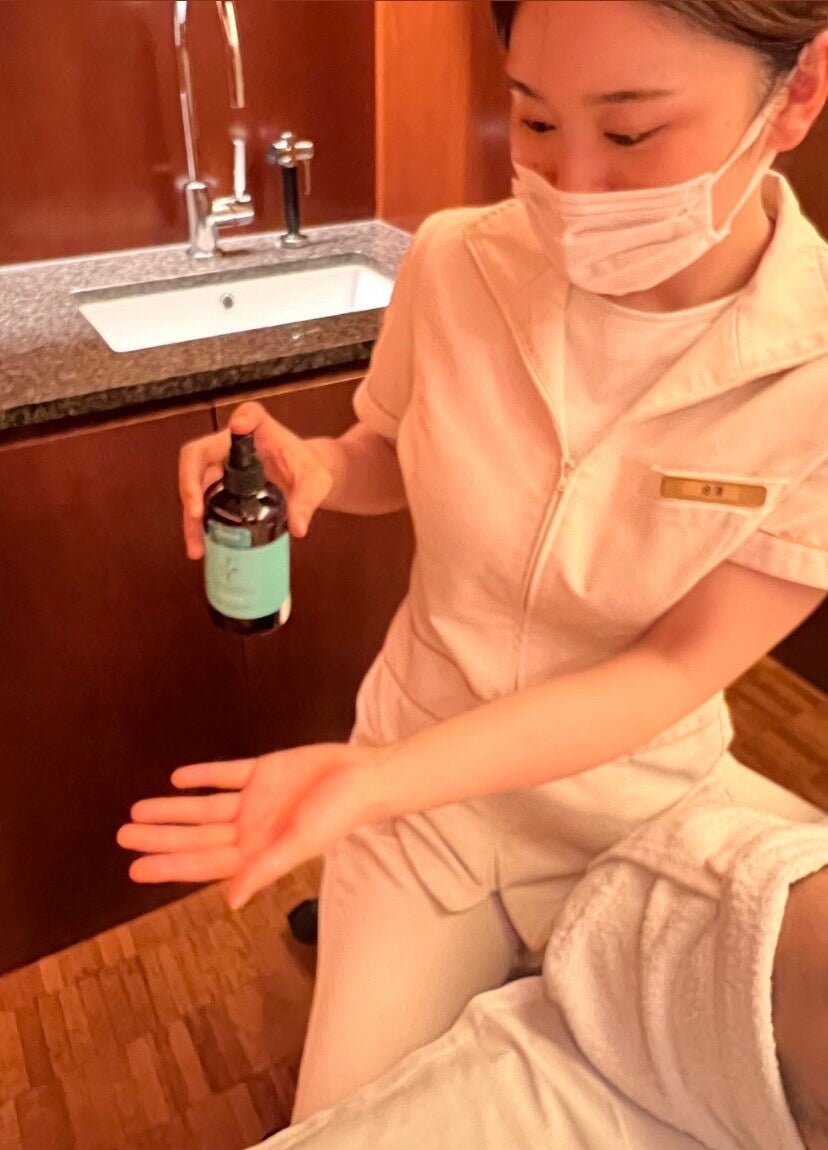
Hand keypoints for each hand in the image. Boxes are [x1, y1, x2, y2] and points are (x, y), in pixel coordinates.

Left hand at [116, 742, 386, 908]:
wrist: (365, 775)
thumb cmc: (340, 816)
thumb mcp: (299, 845)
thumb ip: (264, 870)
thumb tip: (230, 901)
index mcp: (257, 850)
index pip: (203, 863)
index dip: (169, 866)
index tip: (135, 870)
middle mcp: (251, 828)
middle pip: (196, 836)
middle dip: (160, 838)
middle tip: (123, 837)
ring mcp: (255, 800)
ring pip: (203, 807)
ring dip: (172, 809)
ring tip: (138, 810)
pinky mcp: (264, 771)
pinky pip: (226, 774)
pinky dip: (202, 776)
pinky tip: (178, 778)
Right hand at [179, 401, 333, 559]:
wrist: (304, 478)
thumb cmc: (309, 470)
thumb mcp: (316, 482)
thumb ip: (308, 500)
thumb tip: (298, 528)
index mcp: (262, 431)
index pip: (251, 413)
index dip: (242, 418)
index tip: (238, 425)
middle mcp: (233, 443)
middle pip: (199, 453)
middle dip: (190, 483)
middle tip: (195, 513)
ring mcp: (221, 463)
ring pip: (192, 481)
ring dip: (189, 514)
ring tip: (196, 546)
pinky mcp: (217, 484)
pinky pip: (200, 500)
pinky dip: (197, 524)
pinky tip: (200, 546)